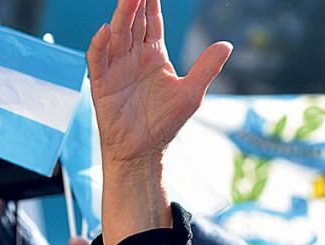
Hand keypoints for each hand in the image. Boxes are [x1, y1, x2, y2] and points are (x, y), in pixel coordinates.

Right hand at [87, 0, 230, 244]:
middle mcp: (133, 57)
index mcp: (154, 56)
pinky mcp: (102, 83)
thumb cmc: (165, 123)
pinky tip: (107, 31)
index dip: (152, 3)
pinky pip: (98, 59)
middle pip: (134, 22)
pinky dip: (100, 45)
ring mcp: (116, 68)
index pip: (152, 23)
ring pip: (117, 35)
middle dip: (135, 2)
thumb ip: (206, 67)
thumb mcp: (191, 94)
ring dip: (121, 16)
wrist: (143, 151)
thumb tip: (227, 44)